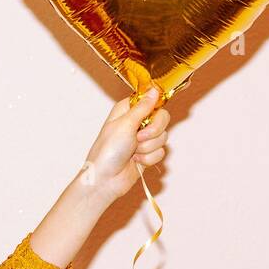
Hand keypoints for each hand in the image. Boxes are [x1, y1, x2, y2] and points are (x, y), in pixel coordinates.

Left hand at [81, 87, 169, 203]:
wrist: (106, 179)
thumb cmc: (108, 150)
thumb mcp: (125, 124)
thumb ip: (143, 107)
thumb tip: (154, 90)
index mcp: (128, 110)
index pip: (151, 100)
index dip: (154, 107)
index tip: (151, 115)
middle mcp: (136, 123)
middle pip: (162, 118)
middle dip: (153, 131)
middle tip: (139, 137)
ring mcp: (142, 139)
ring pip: (163, 137)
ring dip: (148, 147)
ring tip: (133, 152)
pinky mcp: (147, 153)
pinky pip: (161, 152)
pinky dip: (149, 158)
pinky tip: (136, 161)